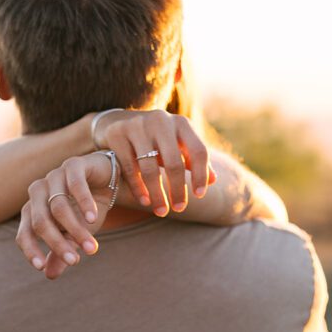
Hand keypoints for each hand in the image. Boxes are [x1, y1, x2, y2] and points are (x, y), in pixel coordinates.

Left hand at [16, 153, 114, 279]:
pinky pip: (75, 185)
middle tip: (75, 261)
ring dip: (76, 229)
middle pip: (40, 222)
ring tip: (92, 247)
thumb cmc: (87, 210)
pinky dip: (84, 203)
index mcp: (33, 210)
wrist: (110, 181)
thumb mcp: (76, 235)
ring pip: (58, 206)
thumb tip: (49, 275)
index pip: (24, 233)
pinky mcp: (73, 165)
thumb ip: (62, 252)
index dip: (30, 250)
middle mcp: (38, 192)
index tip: (40, 267)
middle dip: (57, 244)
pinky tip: (93, 218)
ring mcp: (54, 176)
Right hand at [93, 108, 214, 215]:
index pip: (198, 150)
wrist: (118, 121)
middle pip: (174, 162)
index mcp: (181, 123)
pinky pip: (129, 168)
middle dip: (178, 190)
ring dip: (157, 194)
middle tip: (179, 209)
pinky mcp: (117, 134)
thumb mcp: (176, 143)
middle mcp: (161, 121)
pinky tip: (144, 201)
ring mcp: (137, 126)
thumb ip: (193, 159)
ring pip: (149, 168)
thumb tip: (213, 180)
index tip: (199, 196)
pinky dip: (138, 188)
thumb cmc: (155, 138)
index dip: (201, 175)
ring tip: (161, 211)